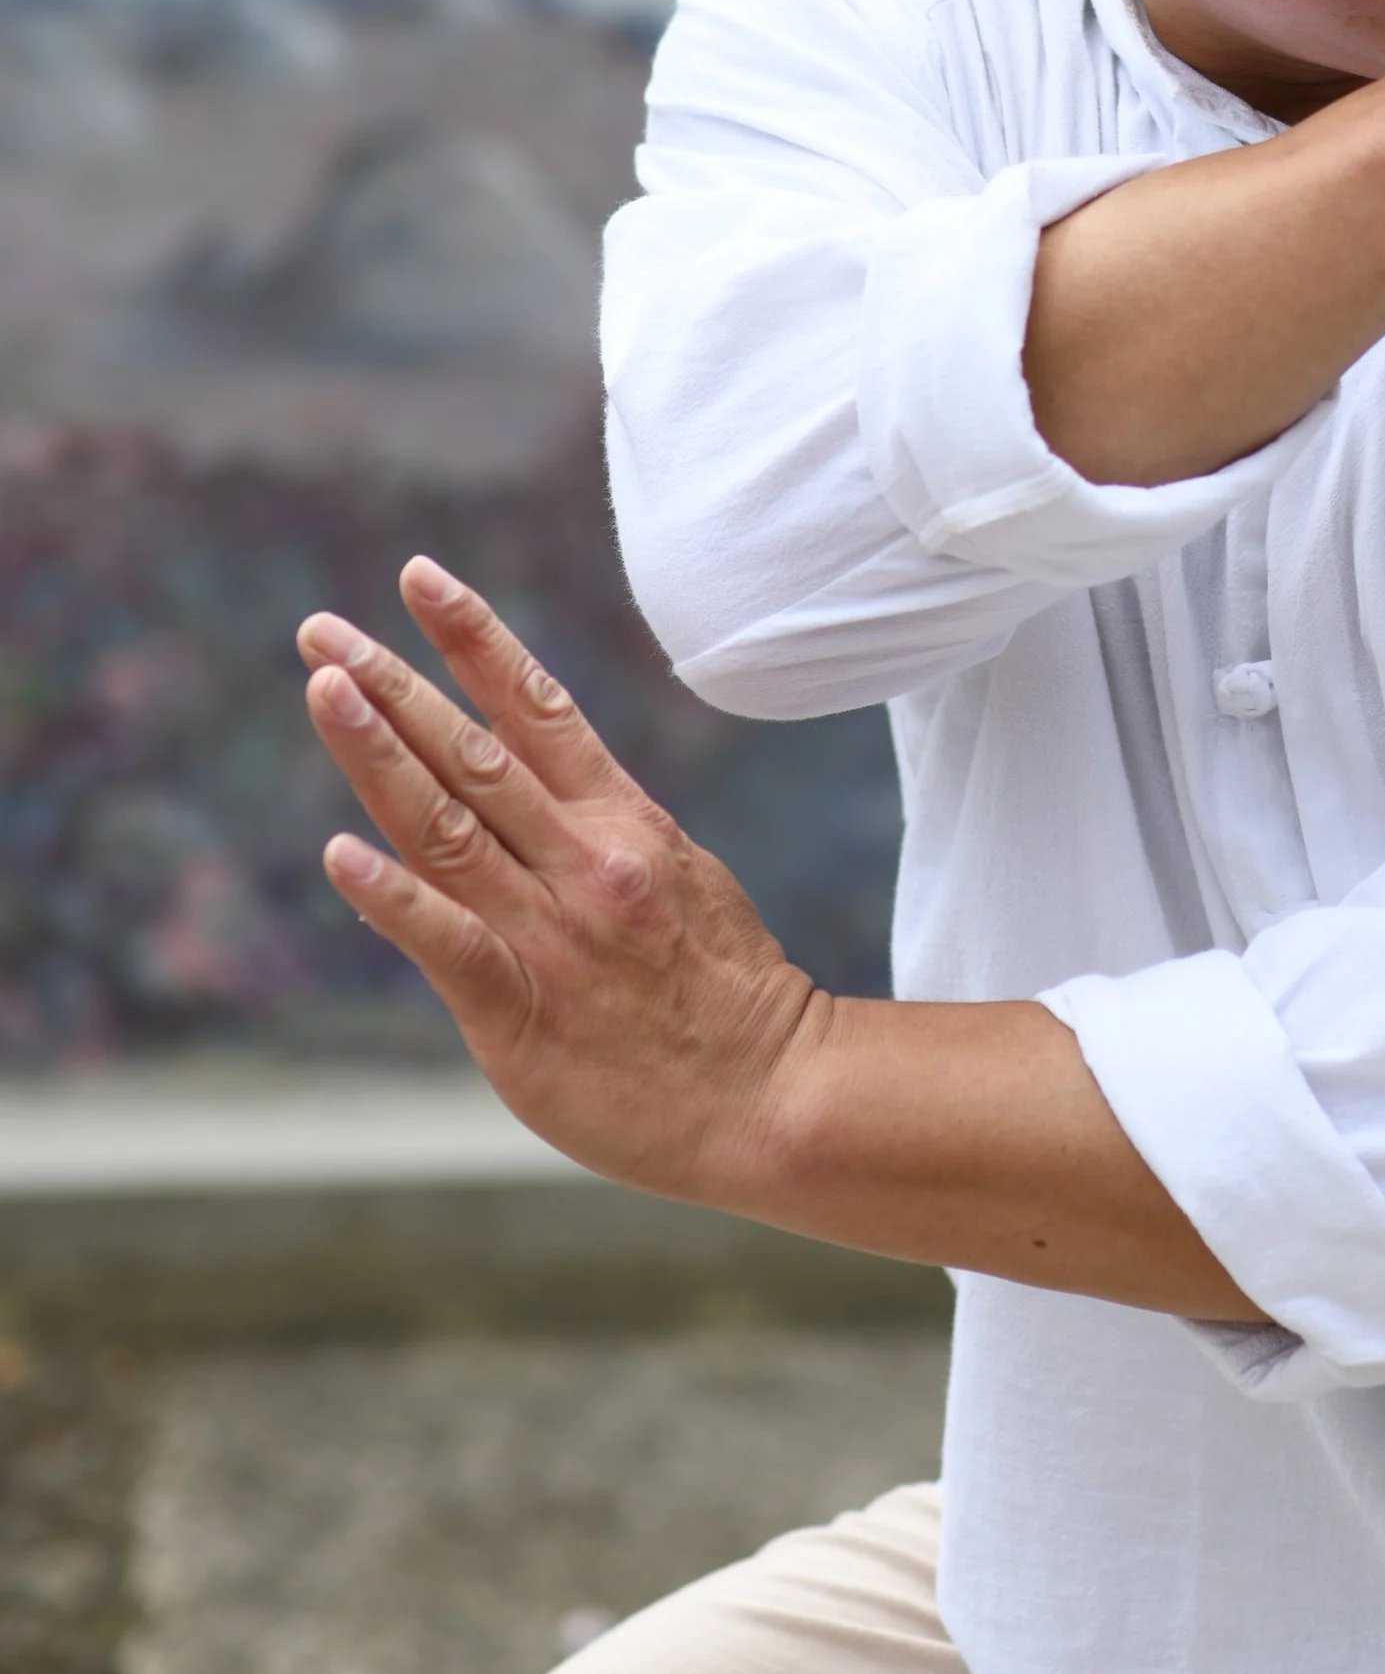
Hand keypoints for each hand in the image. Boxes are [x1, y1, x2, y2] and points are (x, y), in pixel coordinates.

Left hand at [299, 562, 819, 1209]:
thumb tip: (514, 798)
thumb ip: (595, 835)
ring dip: (378, 753)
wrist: (775, 1097)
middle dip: (393, 684)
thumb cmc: (724, 991)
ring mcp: (555, 934)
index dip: (473, 638)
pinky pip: (452, 945)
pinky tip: (342, 856)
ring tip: (322, 689)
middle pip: (473, 753)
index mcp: (622, 821)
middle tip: (320, 627)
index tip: (418, 577)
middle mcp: (585, 860)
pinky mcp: (525, 1015)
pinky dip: (396, 897)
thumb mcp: (678, 878)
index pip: (537, 705)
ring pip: (450, 827)